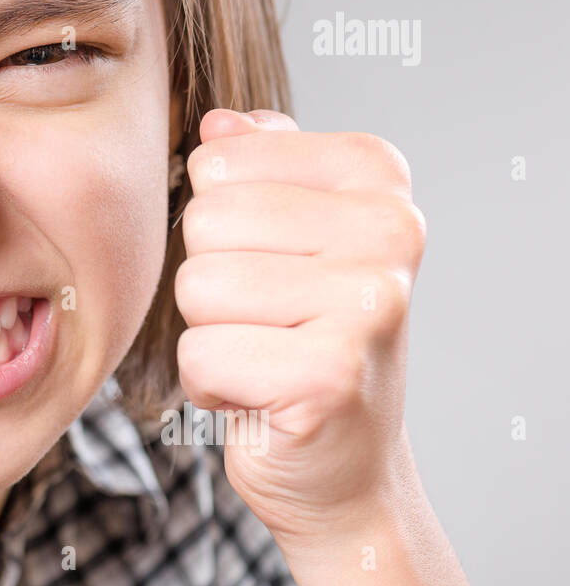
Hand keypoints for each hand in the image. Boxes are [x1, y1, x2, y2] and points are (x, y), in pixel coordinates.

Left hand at [174, 108, 426, 543]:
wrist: (341, 463)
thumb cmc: (304, 342)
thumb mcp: (286, 237)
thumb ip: (259, 167)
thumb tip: (220, 123)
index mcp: (377, 177)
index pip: (219, 161)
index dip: (217, 224)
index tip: (270, 264)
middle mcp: (389, 230)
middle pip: (204, 221)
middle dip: (208, 282)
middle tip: (263, 321)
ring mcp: (369, 303)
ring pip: (197, 287)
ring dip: (208, 335)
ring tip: (262, 355)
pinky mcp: (330, 375)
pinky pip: (201, 354)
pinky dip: (210, 385)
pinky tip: (258, 395)